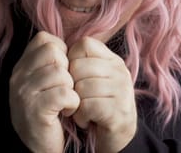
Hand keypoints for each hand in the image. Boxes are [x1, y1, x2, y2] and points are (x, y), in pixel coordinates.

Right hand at [9, 32, 79, 152]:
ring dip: (71, 88)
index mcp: (21, 66)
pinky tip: (67, 110)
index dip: (61, 52)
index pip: (45, 39)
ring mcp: (24, 94)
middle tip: (66, 87)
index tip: (62, 71)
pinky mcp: (35, 111)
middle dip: (67, 69)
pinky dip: (73, 102)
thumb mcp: (44, 80)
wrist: (41, 146)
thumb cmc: (50, 110)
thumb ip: (52, 60)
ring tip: (66, 101)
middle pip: (54, 52)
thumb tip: (74, 42)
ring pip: (61, 73)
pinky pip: (65, 93)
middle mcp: (18, 77)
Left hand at [68, 37, 136, 152]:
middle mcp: (120, 71)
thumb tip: (58, 48)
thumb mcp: (95, 78)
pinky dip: (81, 116)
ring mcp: (122, 90)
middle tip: (77, 98)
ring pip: (81, 87)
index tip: (74, 77)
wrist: (118, 135)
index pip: (84, 44)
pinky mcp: (119, 111)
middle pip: (78, 66)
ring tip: (83, 109)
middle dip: (71, 85)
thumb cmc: (99, 104)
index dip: (71, 59)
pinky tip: (86, 120)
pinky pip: (87, 106)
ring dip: (75, 103)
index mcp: (113, 60)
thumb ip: (83, 62)